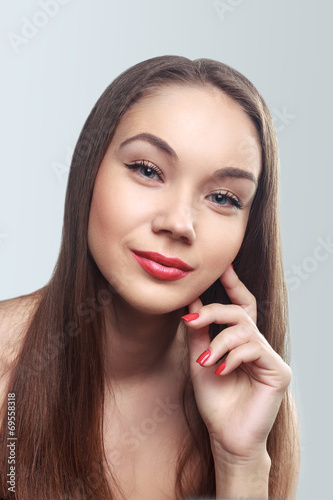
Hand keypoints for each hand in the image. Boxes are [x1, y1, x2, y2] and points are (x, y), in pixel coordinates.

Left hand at [183, 264, 291, 462]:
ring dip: (219, 342)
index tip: (223, 266)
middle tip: (192, 320)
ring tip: (205, 361)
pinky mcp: (278, 371)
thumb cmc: (215, 402)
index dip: (234, 284)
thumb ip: (199, 334)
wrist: (226, 438)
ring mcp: (270, 357)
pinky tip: (220, 371)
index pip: (242, 306)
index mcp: (241, 342)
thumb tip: (191, 303)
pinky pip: (254, 349)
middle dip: (214, 312)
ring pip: (245, 330)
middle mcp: (258, 345)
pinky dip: (233, 356)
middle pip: (241, 313)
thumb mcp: (200, 361)